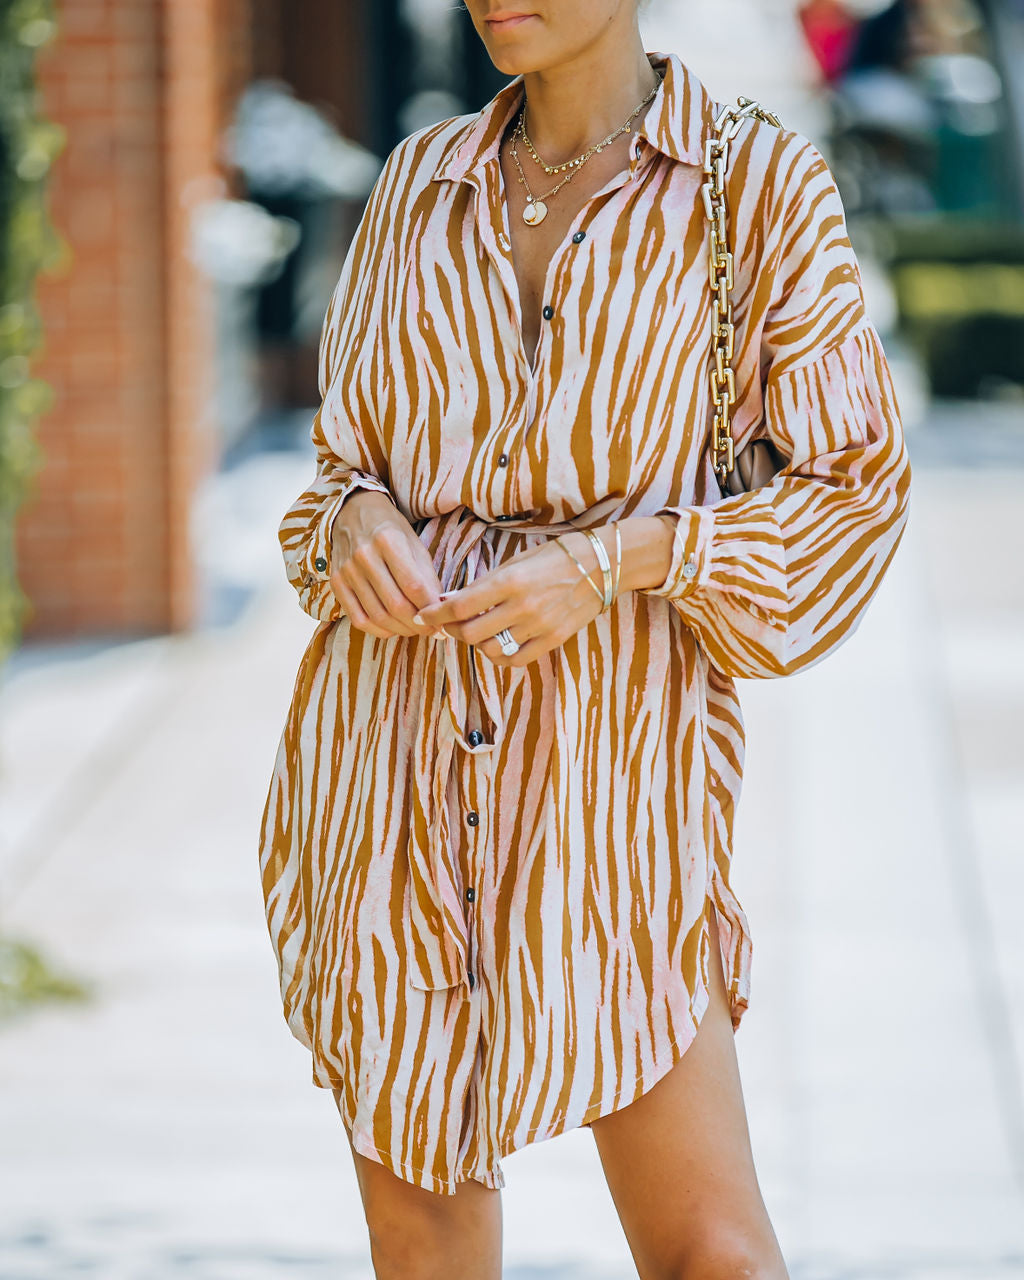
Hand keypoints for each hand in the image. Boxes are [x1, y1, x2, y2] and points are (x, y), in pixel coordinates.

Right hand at [328, 490, 444, 637]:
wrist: (352, 512)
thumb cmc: (390, 528)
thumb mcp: (414, 543)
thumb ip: (426, 575)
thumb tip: (438, 608)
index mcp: (388, 540)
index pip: (414, 586)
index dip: (430, 608)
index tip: (441, 619)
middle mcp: (364, 556)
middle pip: (396, 605)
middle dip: (418, 624)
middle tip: (430, 629)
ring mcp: (347, 571)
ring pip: (378, 616)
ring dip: (401, 630)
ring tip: (414, 629)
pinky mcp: (336, 583)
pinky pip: (358, 618)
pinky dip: (378, 630)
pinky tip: (392, 628)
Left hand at [412, 531, 609, 666]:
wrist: (601, 565)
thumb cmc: (555, 557)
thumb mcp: (515, 562)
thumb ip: (484, 585)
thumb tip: (450, 601)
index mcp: (509, 582)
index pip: (459, 606)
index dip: (435, 614)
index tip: (423, 615)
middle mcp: (522, 607)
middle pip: (470, 633)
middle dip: (452, 630)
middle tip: (449, 624)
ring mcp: (539, 627)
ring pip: (490, 649)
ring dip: (475, 642)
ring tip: (477, 630)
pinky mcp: (553, 640)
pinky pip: (515, 660)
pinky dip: (498, 656)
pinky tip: (496, 644)